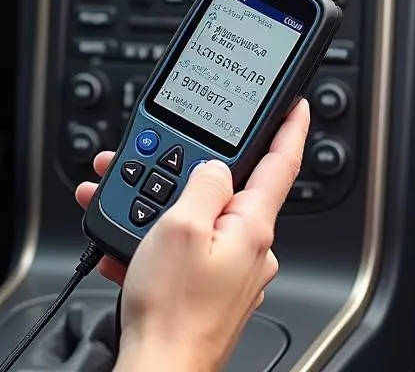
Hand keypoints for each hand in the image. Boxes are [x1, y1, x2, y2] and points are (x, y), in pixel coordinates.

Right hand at [74, 99, 309, 371]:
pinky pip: (187, 250)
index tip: (296, 103)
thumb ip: (202, 184)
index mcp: (252, 227)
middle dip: (183, 170)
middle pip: (224, 189)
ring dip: (158, 207)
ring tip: (119, 205)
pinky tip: (127, 245)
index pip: (281, 163)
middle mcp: (249, 249)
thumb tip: (214, 166)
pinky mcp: (211, 292)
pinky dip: (157, 240)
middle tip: (150, 156)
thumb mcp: (181, 227)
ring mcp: (231, 272)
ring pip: (198, 220)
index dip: (289, 127)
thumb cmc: (173, 311)